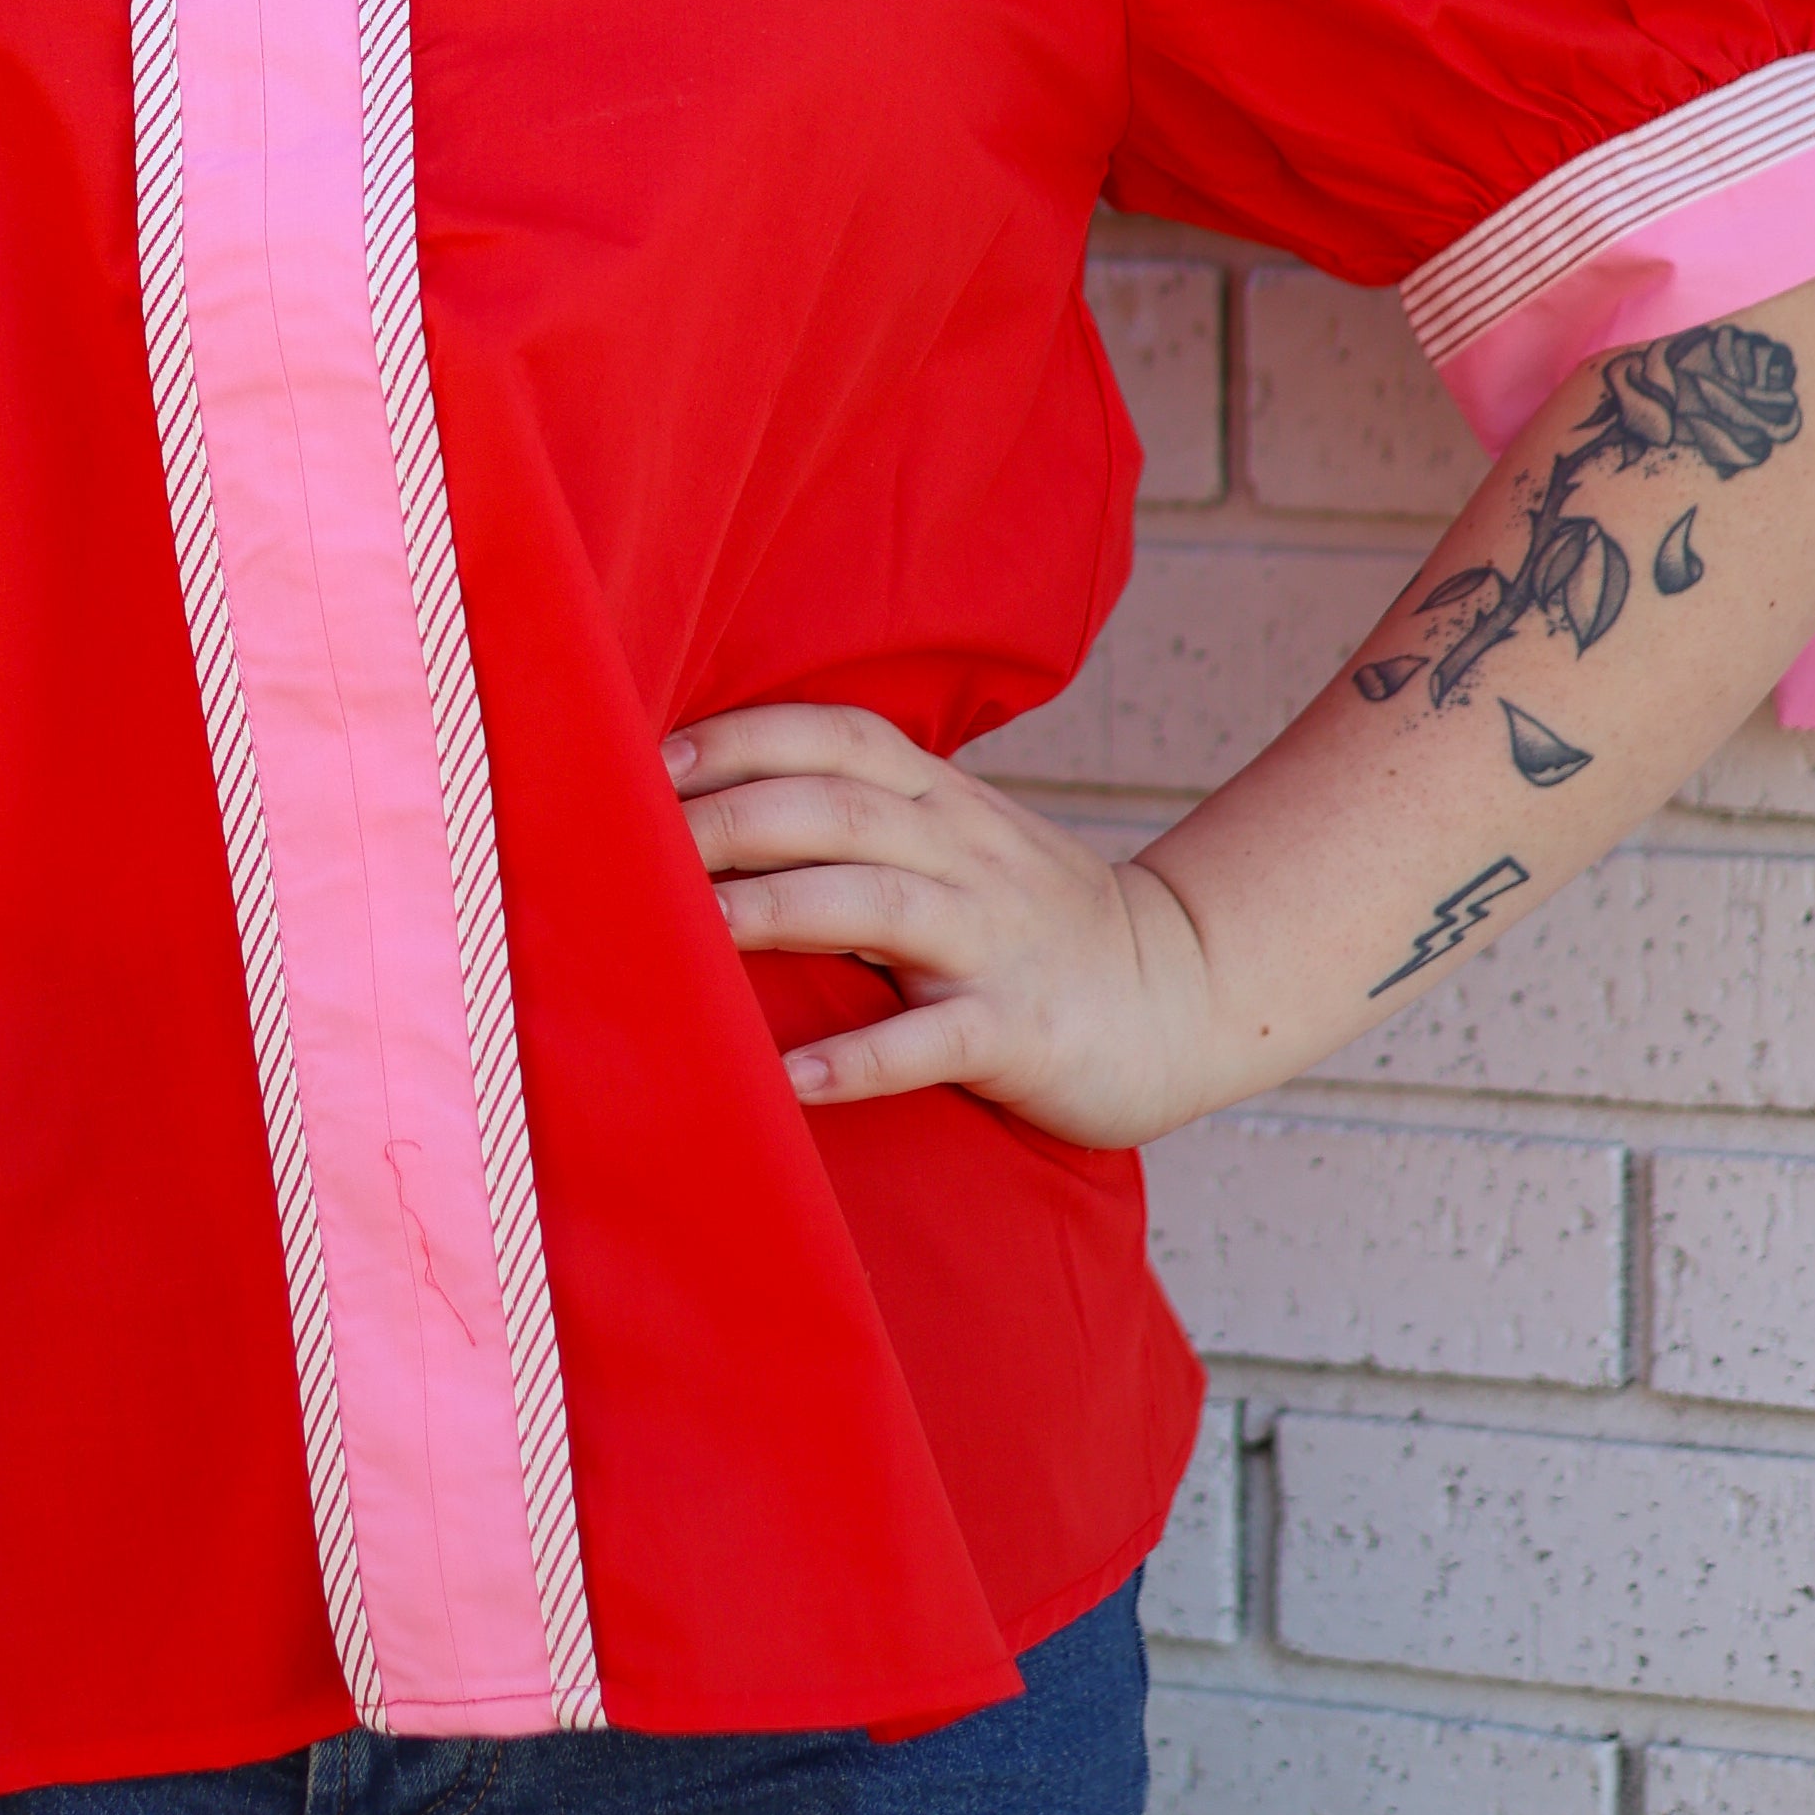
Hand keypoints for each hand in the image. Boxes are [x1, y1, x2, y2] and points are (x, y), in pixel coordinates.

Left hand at [667, 702, 1223, 1149]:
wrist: (1182, 993)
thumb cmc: (1028, 922)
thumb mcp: (955, 843)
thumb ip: (859, 817)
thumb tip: (714, 806)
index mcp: (942, 800)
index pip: (835, 735)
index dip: (743, 737)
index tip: (646, 755)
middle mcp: (963, 853)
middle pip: (838, 809)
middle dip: (732, 816)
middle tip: (632, 838)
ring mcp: (994, 939)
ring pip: (876, 904)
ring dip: (777, 908)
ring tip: (690, 928)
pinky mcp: (1020, 1029)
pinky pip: (934, 1039)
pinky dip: (860, 1056)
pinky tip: (791, 1078)